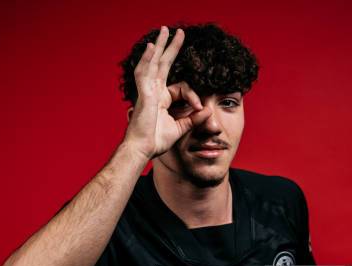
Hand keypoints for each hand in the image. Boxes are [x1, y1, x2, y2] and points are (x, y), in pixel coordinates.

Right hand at [123, 25, 211, 158]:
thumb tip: (207, 110)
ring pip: (153, 63)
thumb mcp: (180, 128)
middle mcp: (154, 91)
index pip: (182, 88)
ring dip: (160, 46)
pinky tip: (152, 47)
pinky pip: (145, 73)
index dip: (193, 96)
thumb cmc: (156, 141)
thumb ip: (193, 119)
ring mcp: (147, 91)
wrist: (143, 149)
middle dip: (171, 48)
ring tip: (165, 30)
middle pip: (163, 64)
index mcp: (161, 98)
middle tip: (178, 32)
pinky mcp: (144, 94)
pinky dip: (147, 59)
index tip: (199, 108)